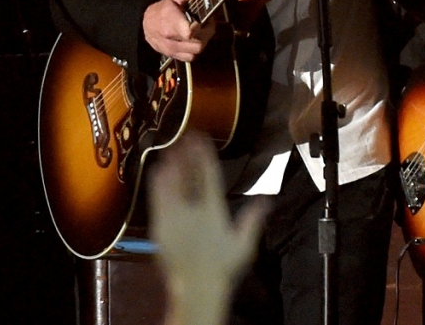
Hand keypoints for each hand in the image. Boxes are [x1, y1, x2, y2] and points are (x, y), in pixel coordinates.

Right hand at [143, 0, 215, 60]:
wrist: (145, 24)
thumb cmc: (163, 9)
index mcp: (170, 20)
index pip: (189, 32)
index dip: (199, 27)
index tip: (201, 20)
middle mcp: (169, 37)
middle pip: (198, 43)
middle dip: (206, 32)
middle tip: (206, 23)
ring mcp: (170, 48)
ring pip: (196, 51)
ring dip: (203, 41)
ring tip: (201, 31)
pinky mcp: (172, 55)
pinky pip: (190, 57)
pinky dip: (195, 50)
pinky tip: (194, 40)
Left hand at [148, 130, 267, 324]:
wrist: (196, 288)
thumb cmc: (223, 268)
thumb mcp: (244, 245)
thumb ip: (253, 219)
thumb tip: (267, 200)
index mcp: (213, 211)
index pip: (208, 176)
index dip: (204, 155)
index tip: (201, 138)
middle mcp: (192, 211)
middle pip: (188, 175)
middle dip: (186, 154)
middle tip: (185, 136)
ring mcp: (173, 218)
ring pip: (170, 184)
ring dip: (171, 164)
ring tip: (171, 149)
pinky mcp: (160, 227)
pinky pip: (157, 199)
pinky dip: (158, 182)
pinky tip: (158, 171)